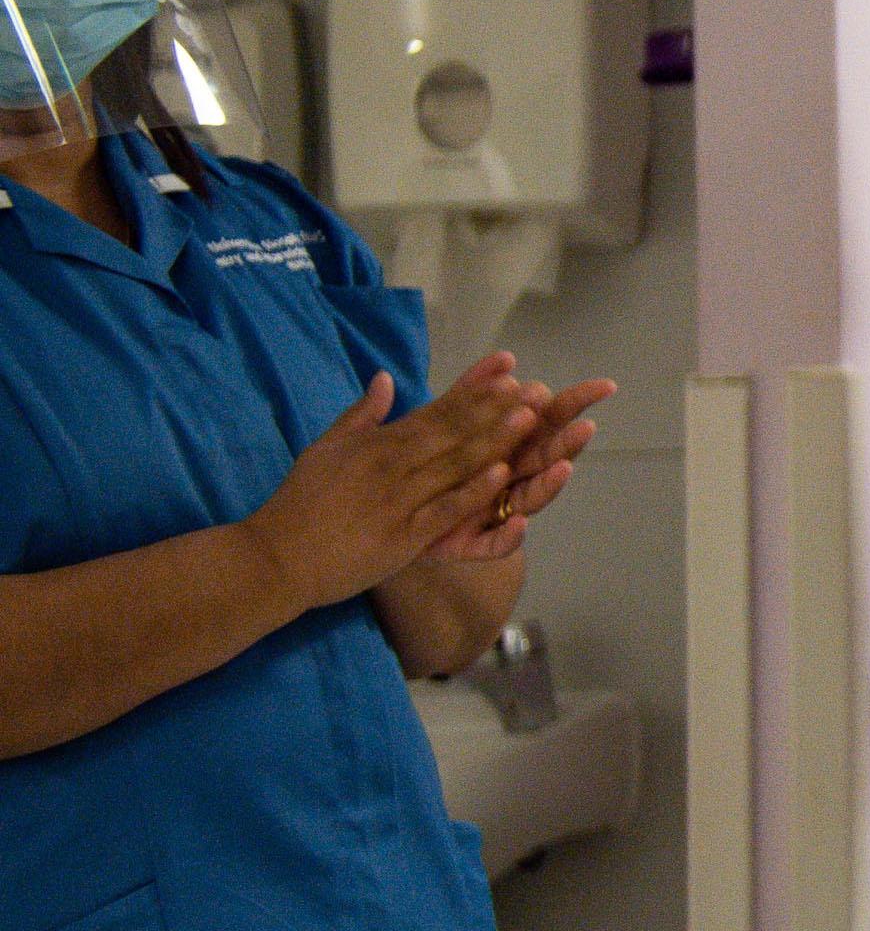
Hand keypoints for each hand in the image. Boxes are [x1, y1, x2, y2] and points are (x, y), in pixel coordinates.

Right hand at [240, 371, 534, 610]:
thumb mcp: (325, 448)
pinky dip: (472, 491)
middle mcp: (390, 465)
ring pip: (454, 465)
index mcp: (376, 443)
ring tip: (529, 419)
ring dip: (494, 440)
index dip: (474, 392)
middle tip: (534, 389)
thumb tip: (386, 377)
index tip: (507, 373)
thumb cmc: (300, 503)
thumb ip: (361, 414)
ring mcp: (398, 499)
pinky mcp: (403, 535)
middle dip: (495, 410)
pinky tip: (501, 474)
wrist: (274, 557)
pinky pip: (444, 508)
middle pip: (452, 432)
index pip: (434, 411)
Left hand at [420, 352, 616, 561]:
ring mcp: (493, 513)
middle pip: (546, 458)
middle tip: (587, 426)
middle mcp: (508, 480)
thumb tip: (508, 358)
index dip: (574, 404)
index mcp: (506, 447)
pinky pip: (495, 545)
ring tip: (564, 469)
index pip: (548, 421)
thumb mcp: (442, 421)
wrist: (383, 517)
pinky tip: (519, 525)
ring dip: (549, 484)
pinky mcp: (471, 545)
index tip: (603, 387)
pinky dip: (510, 537)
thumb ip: (471, 390)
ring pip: (529, 499)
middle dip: (568, 443)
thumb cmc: (420, 468)